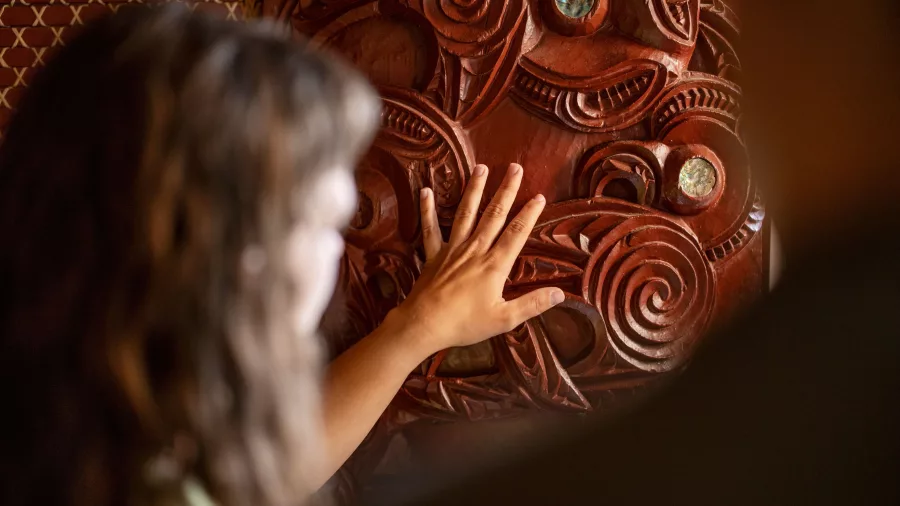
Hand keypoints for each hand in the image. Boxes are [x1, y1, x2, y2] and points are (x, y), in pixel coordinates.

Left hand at [387, 162, 564, 358]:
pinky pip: (430, 228)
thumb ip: (533, 304)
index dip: (529, 214)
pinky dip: (427, 209)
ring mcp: (452, 249)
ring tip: (480, 168)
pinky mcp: (433, 254)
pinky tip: (425, 191)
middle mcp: (475, 250)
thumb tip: (560, 293)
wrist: (425, 324)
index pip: (516, 233)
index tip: (539, 195)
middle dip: (506, 190)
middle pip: (493, 215)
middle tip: (515, 167)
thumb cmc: (466, 323)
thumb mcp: (504, 319)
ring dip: (474, 189)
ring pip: (466, 213)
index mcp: (495, 265)